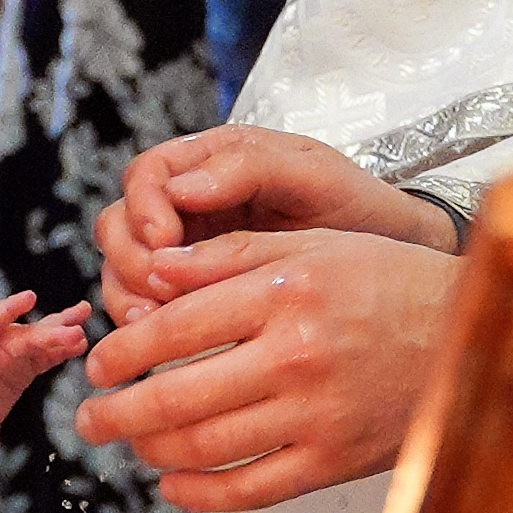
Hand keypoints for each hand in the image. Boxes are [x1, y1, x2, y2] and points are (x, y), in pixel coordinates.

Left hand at [0, 291, 90, 443]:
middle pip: (24, 335)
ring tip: (83, 327)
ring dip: (61, 334)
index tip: (28, 298)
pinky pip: (47, 358)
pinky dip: (63, 352)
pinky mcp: (24, 370)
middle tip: (73, 331)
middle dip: (48, 332)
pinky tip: (81, 345)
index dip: (8, 310)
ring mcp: (11, 356)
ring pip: (40, 341)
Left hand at [76, 228, 458, 510]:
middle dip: (115, 412)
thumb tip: (153, 272)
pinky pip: (248, 489)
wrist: (473, 341)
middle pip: (175, 395)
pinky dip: (199, 493)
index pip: (174, 327)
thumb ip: (229, 257)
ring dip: (150, 449)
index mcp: (285, 294)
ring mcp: (315, 415)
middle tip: (88, 417)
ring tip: (128, 442)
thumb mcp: (314, 248)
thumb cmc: (389, 286)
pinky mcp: (332, 461)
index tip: (99, 363)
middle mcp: (296, 356)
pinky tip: (172, 483)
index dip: (123, 351)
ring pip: (203, 445)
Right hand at [95, 126, 459, 323]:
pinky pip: (147, 311)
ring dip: (130, 298)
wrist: (394, 260)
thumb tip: (180, 188)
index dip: (143, 208)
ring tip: (155, 326)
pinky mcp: (192, 299)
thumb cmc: (356, 208)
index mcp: (210, 163)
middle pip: (118, 226)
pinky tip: (170, 349)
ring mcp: (185, 255)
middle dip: (131, 260)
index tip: (165, 240)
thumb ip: (248, 169)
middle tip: (159, 292)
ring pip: (122, 272)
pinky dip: (148, 330)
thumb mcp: (313, 175)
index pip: (146, 176)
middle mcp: (187, 206)